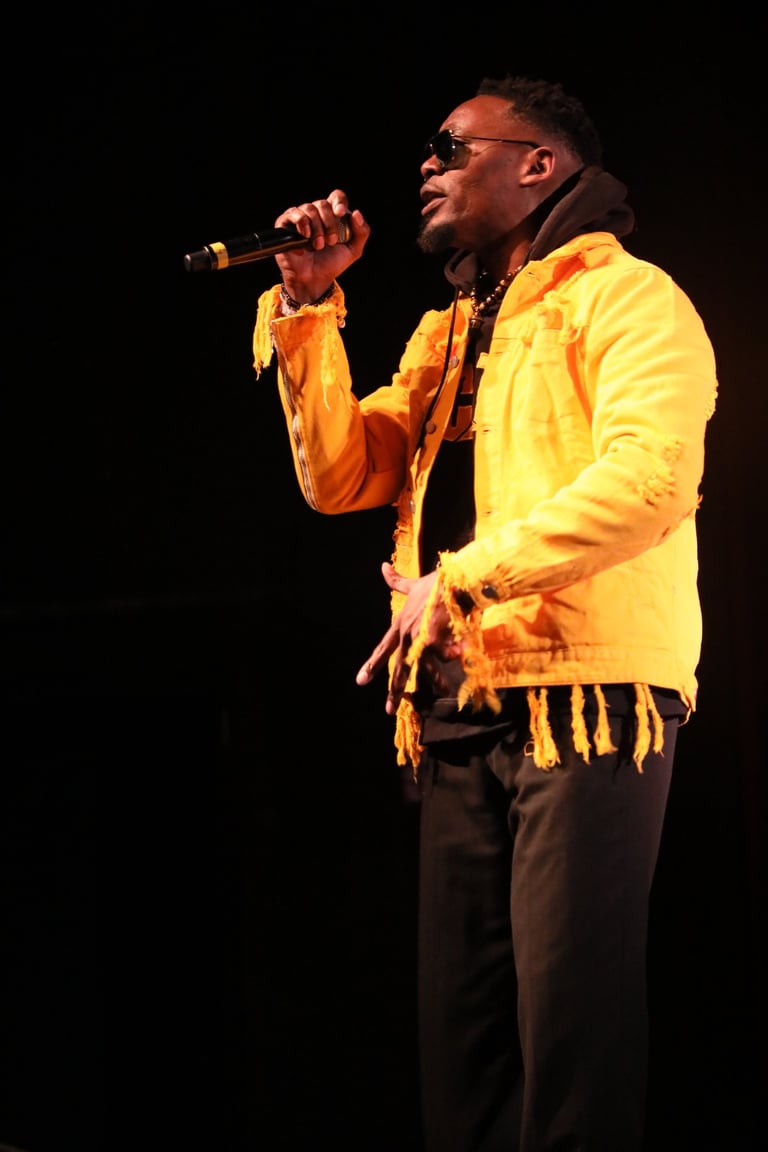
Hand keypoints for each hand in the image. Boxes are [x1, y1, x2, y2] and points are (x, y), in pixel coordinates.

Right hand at [274, 190, 369, 303]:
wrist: (314, 280)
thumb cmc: (331, 265)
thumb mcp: (353, 250)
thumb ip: (362, 232)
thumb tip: (356, 212)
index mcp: (332, 216)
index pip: (336, 196)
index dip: (339, 201)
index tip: (340, 213)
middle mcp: (316, 214)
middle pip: (322, 203)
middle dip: (329, 223)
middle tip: (331, 242)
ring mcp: (300, 218)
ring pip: (308, 208)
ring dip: (316, 229)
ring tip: (318, 246)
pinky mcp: (285, 224)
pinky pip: (293, 214)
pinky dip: (301, 225)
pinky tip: (305, 240)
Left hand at [356, 562, 460, 715]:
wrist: (454, 578)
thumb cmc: (437, 582)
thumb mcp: (414, 584)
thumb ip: (398, 582)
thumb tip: (383, 567)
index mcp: (400, 624)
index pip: (383, 648)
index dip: (373, 665)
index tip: (361, 680)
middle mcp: (407, 633)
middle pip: (398, 666)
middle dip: (394, 689)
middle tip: (388, 709)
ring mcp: (420, 637)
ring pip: (425, 667)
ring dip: (436, 679)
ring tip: (444, 689)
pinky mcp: (436, 639)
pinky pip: (446, 656)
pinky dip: (456, 653)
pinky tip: (463, 649)